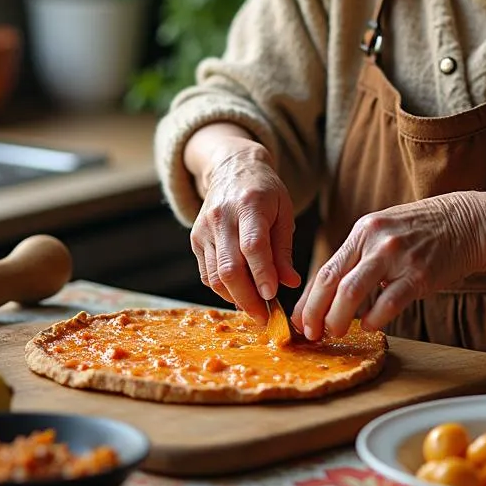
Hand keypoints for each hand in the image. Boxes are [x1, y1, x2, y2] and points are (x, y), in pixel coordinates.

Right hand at [189, 146, 300, 321]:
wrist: (231, 168)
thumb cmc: (264, 191)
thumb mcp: (284, 211)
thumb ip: (284, 248)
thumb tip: (289, 283)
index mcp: (249, 205)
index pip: (252, 245)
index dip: (262, 273)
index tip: (272, 297)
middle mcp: (222, 217)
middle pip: (229, 267)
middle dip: (247, 298)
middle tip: (265, 317)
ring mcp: (204, 229)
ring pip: (214, 276)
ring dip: (235, 298)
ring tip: (256, 309)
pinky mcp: (195, 239)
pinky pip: (206, 274)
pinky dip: (223, 290)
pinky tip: (240, 294)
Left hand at [293, 193, 485, 339]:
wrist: (467, 222)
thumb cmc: (423, 231)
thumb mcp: (385, 231)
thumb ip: (361, 257)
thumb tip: (333, 293)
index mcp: (363, 230)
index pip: (326, 268)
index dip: (309, 298)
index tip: (300, 320)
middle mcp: (375, 240)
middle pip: (332, 280)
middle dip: (315, 311)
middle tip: (310, 333)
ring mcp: (397, 256)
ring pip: (353, 291)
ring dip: (338, 318)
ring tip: (334, 333)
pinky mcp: (419, 274)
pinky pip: (389, 302)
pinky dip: (375, 319)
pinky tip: (371, 326)